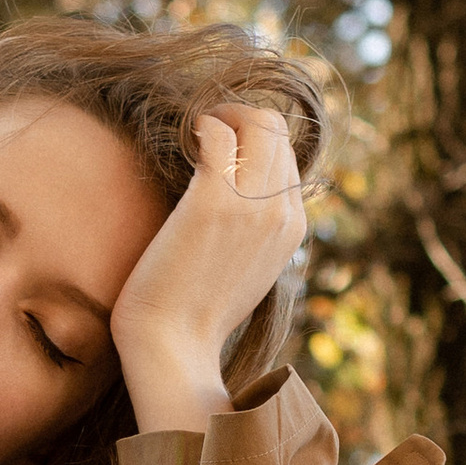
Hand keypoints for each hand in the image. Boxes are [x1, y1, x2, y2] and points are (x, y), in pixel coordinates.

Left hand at [110, 102, 307, 432]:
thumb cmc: (193, 318)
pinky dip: (203, 125)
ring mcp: (252, 205)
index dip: (254, 140)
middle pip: (278, 129)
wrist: (173, 350)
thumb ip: (250, 236)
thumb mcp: (241, 273)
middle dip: (242, 116)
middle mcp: (281, 213)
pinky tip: (186, 139)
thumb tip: (233, 208)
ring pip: (257, 121)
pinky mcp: (215, 201)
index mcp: (292, 229)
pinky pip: (219, 133)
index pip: (288, 156)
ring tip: (197, 132)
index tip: (222, 147)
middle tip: (207, 129)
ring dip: (223, 114)